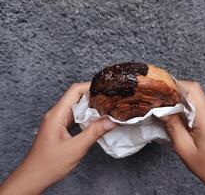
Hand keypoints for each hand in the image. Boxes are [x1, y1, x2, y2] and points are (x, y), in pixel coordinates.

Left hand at [0, 83, 116, 194]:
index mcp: (57, 115)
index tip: (106, 89)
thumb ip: (94, 133)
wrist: (33, 177)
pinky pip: (74, 117)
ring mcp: (57, 121)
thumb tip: (112, 121)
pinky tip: (95, 122)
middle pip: (76, 97)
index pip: (74, 91)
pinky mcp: (60, 128)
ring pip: (76, 108)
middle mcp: (56, 114)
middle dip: (93, 97)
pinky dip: (86, 117)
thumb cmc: (50, 164)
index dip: (90, 86)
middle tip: (110, 100)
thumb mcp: (76, 148)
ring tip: (106, 109)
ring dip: (90, 108)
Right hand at [161, 81, 204, 194]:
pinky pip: (199, 104)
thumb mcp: (183, 147)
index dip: (176, 85)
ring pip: (196, 96)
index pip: (193, 89)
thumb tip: (161, 109)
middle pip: (194, 90)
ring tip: (168, 110)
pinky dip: (187, 106)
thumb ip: (172, 125)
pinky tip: (178, 116)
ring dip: (181, 100)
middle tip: (161, 101)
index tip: (161, 91)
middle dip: (176, 92)